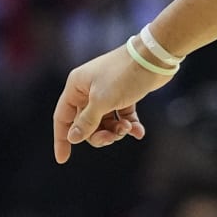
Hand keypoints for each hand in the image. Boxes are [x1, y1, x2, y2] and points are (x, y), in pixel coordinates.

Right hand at [52, 43, 166, 163]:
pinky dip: (129, 125)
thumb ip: (87, 121)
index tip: (63, 159)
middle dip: (98, 135)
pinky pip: (122, 117)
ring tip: (128, 129)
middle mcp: (89, 89)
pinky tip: (138, 132)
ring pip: (105, 122)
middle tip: (112, 138)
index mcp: (76, 86)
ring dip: (116, 130)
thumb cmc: (125, 75)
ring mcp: (108, 92)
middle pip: (86, 124)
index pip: (62, 117)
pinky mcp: (125, 94)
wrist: (155, 57)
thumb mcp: (102, 101)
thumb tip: (73, 138)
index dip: (61, 138)